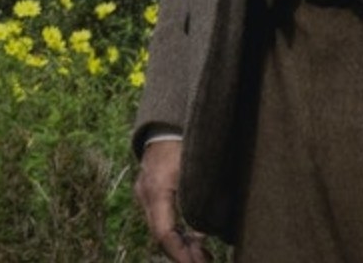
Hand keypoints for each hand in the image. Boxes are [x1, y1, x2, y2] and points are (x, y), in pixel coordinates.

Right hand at [135, 139, 210, 262]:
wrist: (171, 114)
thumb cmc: (190, 136)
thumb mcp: (201, 165)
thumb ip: (207, 194)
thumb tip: (217, 228)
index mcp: (157, 189)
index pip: (164, 234)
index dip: (181, 254)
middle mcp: (146, 193)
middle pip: (161, 234)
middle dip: (182, 253)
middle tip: (207, 262)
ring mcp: (145, 190)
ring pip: (161, 227)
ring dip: (181, 243)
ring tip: (205, 255)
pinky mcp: (151, 187)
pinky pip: (162, 216)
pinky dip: (177, 229)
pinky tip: (196, 237)